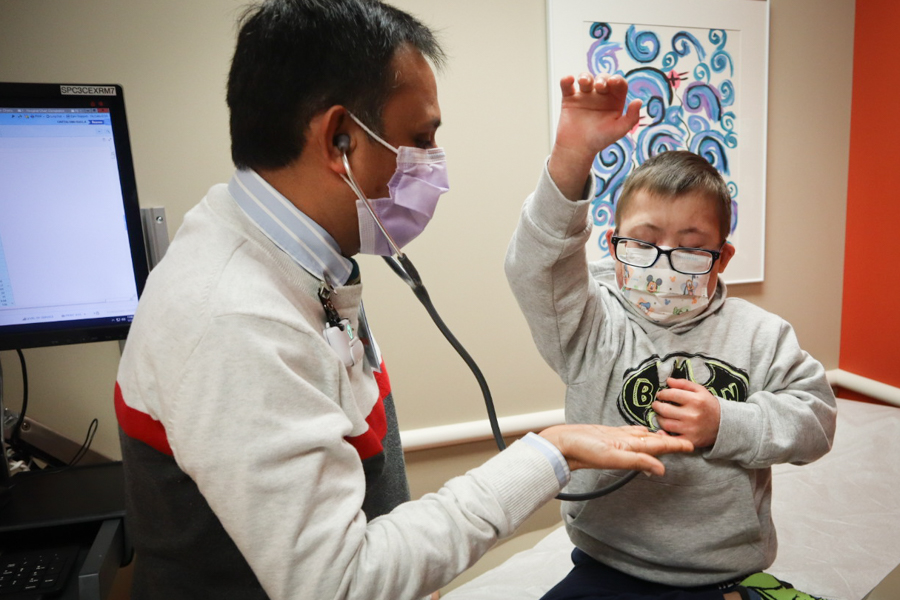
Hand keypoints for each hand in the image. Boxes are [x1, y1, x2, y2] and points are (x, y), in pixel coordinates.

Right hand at [539, 424, 692, 475]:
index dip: (675, 446)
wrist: (562, 444)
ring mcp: (617, 440)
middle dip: (670, 441)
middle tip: (686, 438)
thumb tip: (661, 470)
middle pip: (654, 443)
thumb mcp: (613, 457)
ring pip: (643, 437)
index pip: (658, 447)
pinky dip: (640, 431)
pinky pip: (629, 432)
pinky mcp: (608, 434)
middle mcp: (626, 445)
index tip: (691, 445)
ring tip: (670, 433)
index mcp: (630, 451)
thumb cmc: (583, 451)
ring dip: (657, 436)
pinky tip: (643, 430)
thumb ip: (638, 461)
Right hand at [548, 72, 641, 198]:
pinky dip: (566, 80)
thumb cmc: (600, 140)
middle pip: (602, 78)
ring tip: (584, 82)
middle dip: (602, 79)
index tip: (613, 82)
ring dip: (585, 76)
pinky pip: (567, 86)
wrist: (578, 149)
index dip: (617, 80)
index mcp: (615, 100)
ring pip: (585, 78)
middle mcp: (600, 96)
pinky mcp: (569, 99)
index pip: (619, 84)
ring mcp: (584, 96)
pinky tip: (569, 80)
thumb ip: (631, 117)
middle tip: (599, 86)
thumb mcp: (619, 130)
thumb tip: (639, 101)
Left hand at [653, 378, 720, 447]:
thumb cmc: (709, 405)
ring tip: (661, 415)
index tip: (660, 395)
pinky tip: (662, 430)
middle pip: (665, 410)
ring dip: (659, 418)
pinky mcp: (690, 440)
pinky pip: (672, 439)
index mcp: (695, 400)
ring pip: (666, 424)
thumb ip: (683, 384)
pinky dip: (664, 434)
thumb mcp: (700, 390)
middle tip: (656, 405)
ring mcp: (691, 429)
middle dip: (657, 406)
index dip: (662, 394)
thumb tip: (668, 380)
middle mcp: (692, 415)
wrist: (725, 425)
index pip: (671, 394)